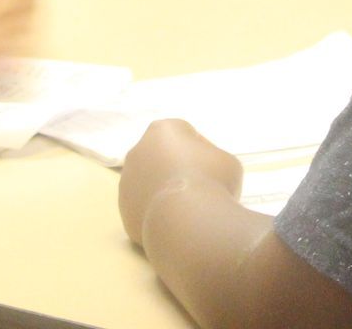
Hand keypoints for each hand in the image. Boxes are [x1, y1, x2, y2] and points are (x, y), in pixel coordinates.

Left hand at [119, 119, 242, 247]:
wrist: (188, 222)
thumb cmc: (212, 182)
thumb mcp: (226, 161)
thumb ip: (211, 159)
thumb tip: (202, 172)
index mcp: (162, 130)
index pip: (185, 133)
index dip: (202, 149)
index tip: (212, 167)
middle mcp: (138, 151)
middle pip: (162, 155)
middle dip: (178, 167)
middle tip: (200, 186)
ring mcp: (127, 181)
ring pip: (150, 181)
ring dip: (165, 189)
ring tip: (188, 208)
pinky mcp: (124, 209)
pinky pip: (146, 206)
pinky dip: (157, 211)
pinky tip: (175, 221)